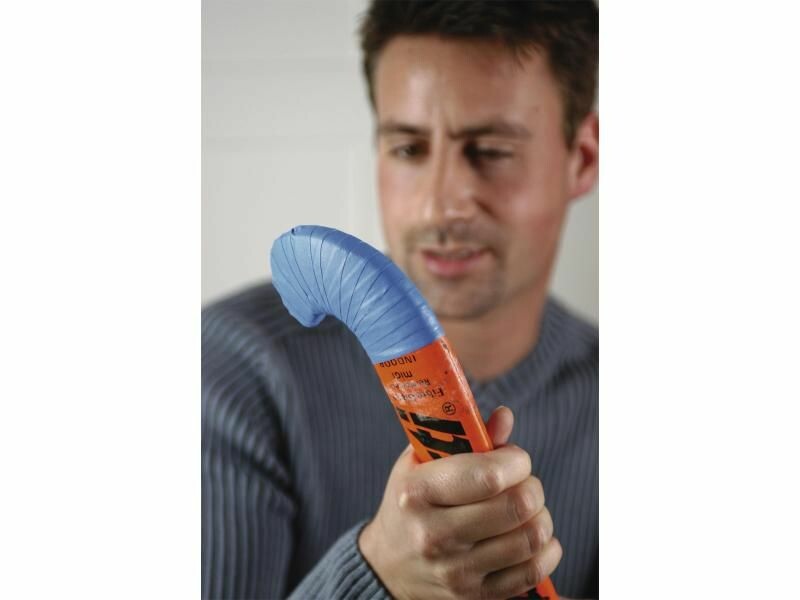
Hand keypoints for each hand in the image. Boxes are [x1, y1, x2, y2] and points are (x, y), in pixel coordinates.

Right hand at [358, 406, 561, 599]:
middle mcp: (434, 535)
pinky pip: (533, 570)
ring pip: (531, 538)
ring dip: (540, 516)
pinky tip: (530, 535)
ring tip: (525, 509)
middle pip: (516, 506)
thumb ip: (465, 437)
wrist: (387, 564)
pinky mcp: (475, 595)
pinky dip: (545, 550)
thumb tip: (505, 417)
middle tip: (521, 483)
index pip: (489, 476)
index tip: (513, 458)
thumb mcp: (421, 461)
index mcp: (417, 493)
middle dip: (531, 486)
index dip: (516, 461)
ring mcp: (456, 571)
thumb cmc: (410, 501)